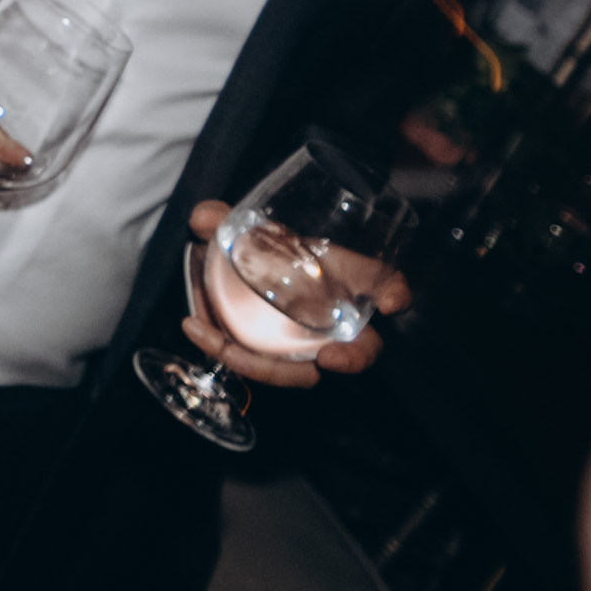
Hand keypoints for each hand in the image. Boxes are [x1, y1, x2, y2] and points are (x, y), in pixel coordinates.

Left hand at [176, 199, 410, 389]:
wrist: (227, 271)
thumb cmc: (256, 247)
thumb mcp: (240, 227)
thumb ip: (224, 218)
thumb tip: (205, 217)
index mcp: (340, 277)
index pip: (383, 283)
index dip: (394, 293)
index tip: (391, 302)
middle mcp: (330, 317)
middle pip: (362, 349)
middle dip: (354, 359)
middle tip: (330, 358)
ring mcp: (302, 344)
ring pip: (303, 372)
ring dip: (271, 369)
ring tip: (231, 351)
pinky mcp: (269, 359)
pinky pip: (256, 366)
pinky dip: (225, 352)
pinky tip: (195, 329)